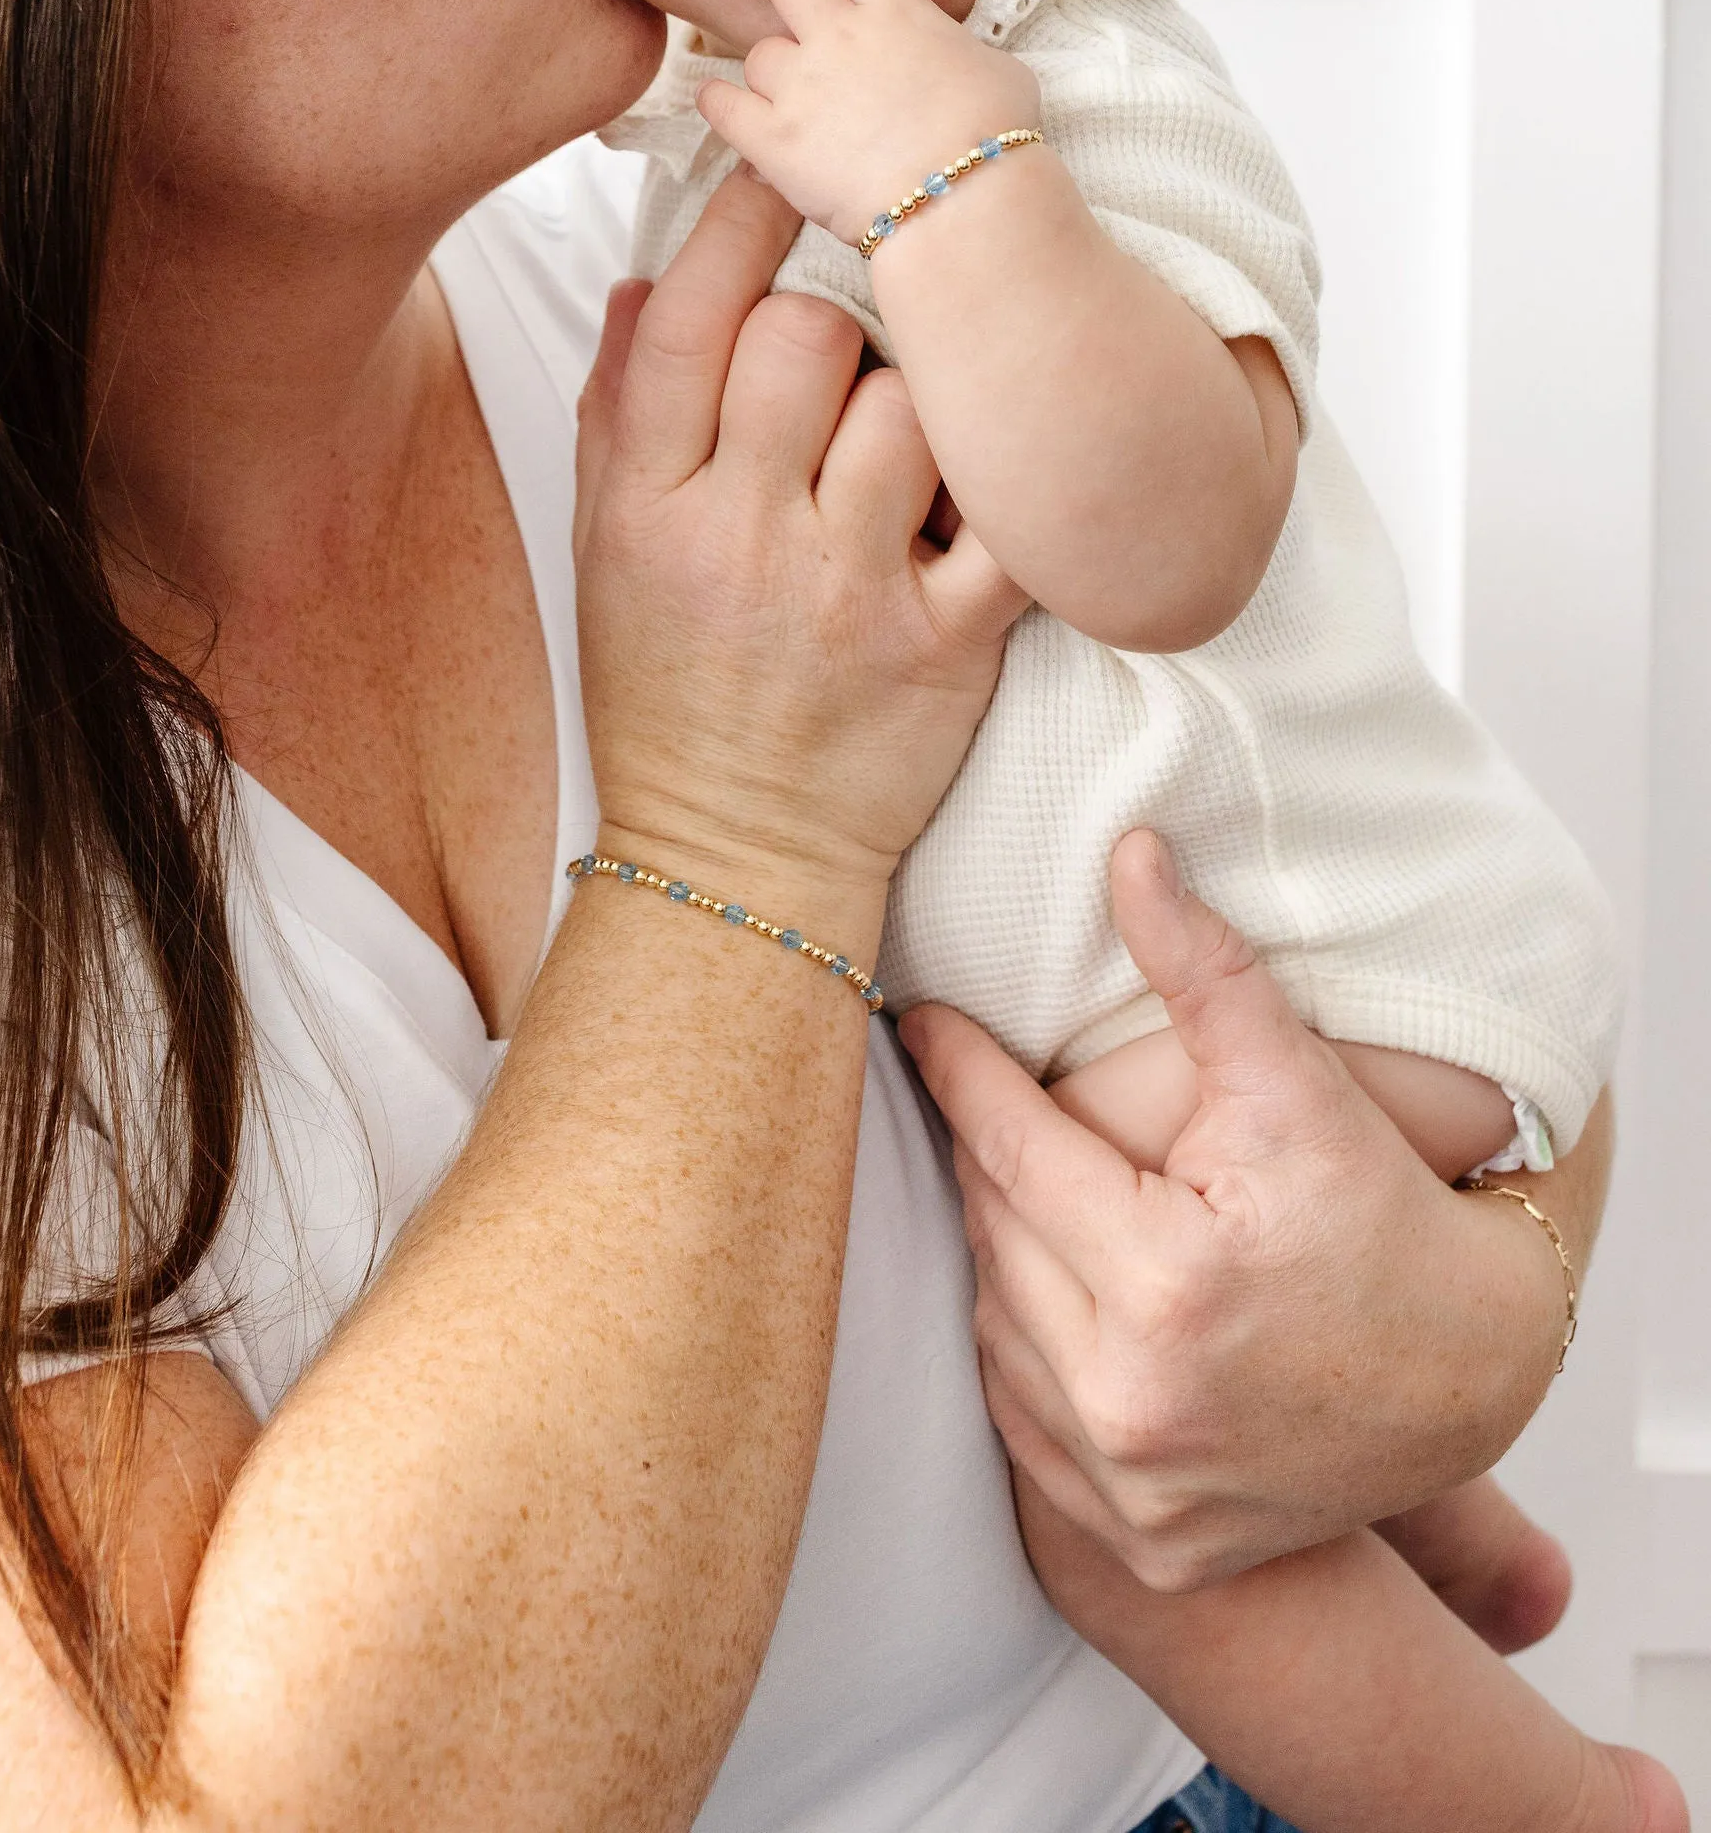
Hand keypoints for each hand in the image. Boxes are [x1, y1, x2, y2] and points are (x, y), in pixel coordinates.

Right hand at [574, 168, 1026, 950]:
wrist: (736, 858)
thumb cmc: (669, 694)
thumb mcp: (603, 552)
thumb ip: (620, 413)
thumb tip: (641, 279)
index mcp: (650, 506)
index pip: (688, 322)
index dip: (737, 219)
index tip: (778, 167)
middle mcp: (745, 538)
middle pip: (809, 337)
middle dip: (838, 307)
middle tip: (854, 324)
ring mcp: (852, 590)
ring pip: (913, 403)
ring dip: (925, 383)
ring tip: (916, 408)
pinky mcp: (949, 643)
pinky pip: (1002, 513)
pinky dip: (1013, 473)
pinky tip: (1004, 460)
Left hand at [694, 0, 1039, 245]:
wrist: (963, 199)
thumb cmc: (995, 137)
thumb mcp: (996, 69)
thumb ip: (954, 51)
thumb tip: (951, 59)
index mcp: (896, 10)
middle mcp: (840, 34)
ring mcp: (801, 83)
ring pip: (759, 53)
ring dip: (768, 64)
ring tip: (784, 88)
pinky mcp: (773, 138)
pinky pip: (724, 105)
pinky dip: (720, 102)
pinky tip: (721, 103)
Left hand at [899, 832, 1577, 1591]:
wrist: (1472, 1375)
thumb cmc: (1381, 1213)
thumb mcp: (1295, 1080)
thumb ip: (1203, 964)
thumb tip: (1128, 849)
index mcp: (1167, 1281)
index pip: (1010, 1146)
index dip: (960, 1070)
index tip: (921, 1020)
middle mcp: (1137, 1400)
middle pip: (996, 1236)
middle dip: (990, 1161)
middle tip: (982, 1100)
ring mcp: (1135, 1486)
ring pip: (996, 1330)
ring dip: (1002, 1255)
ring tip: (1028, 1192)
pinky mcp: (1141, 1544)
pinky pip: (1025, 1428)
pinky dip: (1024, 1358)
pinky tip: (1046, 1296)